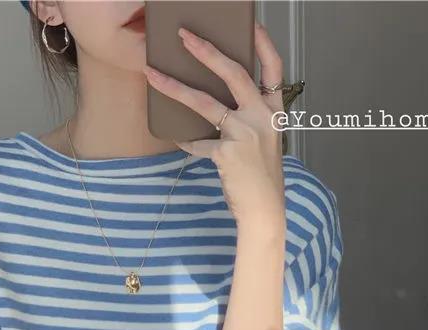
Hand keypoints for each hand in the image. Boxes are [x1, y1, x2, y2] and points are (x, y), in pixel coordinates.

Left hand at [143, 21, 285, 232]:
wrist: (264, 209)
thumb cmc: (261, 176)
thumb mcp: (263, 140)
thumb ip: (247, 118)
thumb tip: (217, 100)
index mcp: (274, 111)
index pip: (273, 69)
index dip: (262, 43)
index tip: (250, 23)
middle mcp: (262, 117)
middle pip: (233, 74)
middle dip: (206, 51)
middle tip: (184, 35)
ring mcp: (245, 133)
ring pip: (204, 102)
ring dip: (175, 87)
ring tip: (153, 74)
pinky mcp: (227, 152)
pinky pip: (198, 142)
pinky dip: (188, 143)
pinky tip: (181, 141)